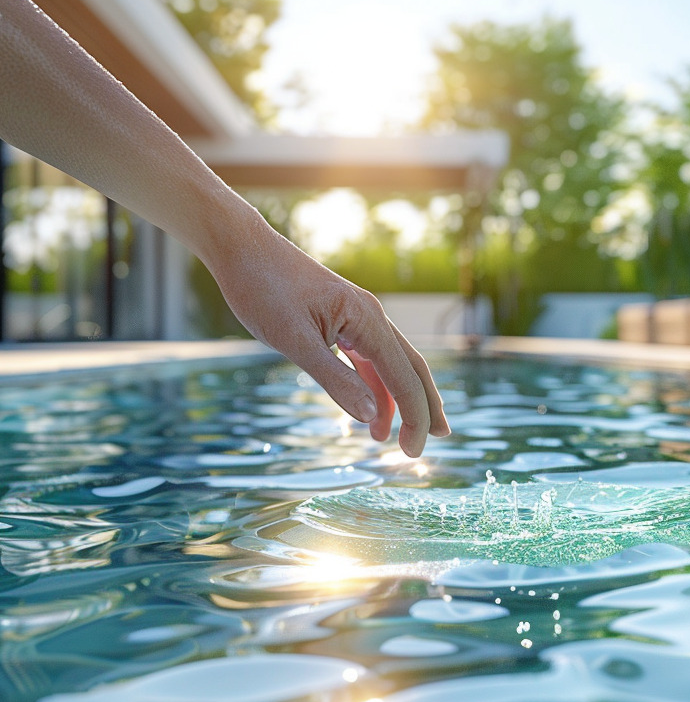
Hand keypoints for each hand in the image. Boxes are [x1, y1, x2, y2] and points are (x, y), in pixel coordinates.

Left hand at [209, 222, 449, 456]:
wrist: (242, 248)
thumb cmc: (263, 289)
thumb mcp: (294, 340)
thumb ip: (334, 379)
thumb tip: (369, 415)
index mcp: (368, 320)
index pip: (405, 378)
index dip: (415, 418)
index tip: (413, 453)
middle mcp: (372, 318)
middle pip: (412, 369)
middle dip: (425, 408)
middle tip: (436, 441)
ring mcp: (358, 318)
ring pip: (391, 365)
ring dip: (396, 401)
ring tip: (388, 439)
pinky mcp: (341, 320)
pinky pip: (368, 358)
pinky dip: (372, 386)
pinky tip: (365, 407)